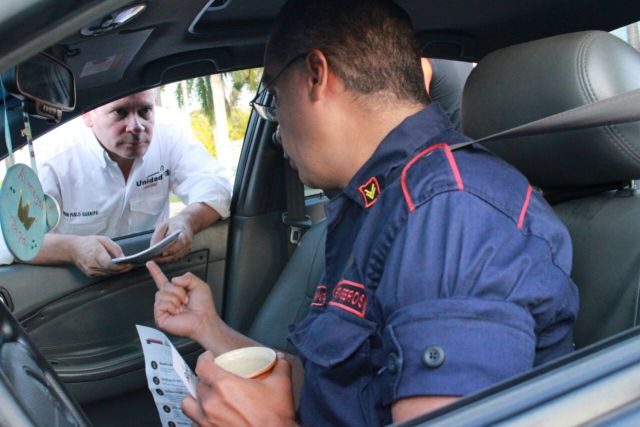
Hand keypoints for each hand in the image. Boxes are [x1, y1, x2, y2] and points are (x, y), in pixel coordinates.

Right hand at [70, 235, 132, 276]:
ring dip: (119, 270)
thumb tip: (123, 258)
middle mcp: (92, 264)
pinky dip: (112, 271)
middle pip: (111, 270)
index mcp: (95, 254)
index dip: (121, 266)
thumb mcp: (104, 240)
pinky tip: (117, 267)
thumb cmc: (88, 242)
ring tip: (127, 265)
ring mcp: (91, 271)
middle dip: (123, 268)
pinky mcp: (91, 274)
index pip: (110, 264)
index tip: (130, 264)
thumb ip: (115, 249)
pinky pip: (105, 274)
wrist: (73, 249)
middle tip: (132, 264)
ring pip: (109, 273)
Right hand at [146, 261, 216, 343]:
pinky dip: (171, 306)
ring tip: (182, 307)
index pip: (162, 280)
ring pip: (161, 294)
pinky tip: (177, 312)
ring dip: (176, 298)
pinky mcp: (160, 317)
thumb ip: (188, 277)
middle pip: (164, 286)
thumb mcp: (199, 285)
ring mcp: (163, 309)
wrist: (204, 320)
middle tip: (186, 300)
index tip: (150, 263)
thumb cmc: (204, 307)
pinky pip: (160, 304)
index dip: (155, 271)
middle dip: (178, 291)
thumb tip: (173, 280)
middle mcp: (168, 300)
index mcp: (175, 292)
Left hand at [150, 216, 192, 263]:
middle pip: (176, 253)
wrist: (186, 223)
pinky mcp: (186, 251)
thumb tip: (152, 247)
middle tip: (154, 259)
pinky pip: (177, 258)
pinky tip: (161, 259)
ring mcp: (187, 247)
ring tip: (155, 260)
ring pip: (176, 257)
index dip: (171, 249)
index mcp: (181, 231)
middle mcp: (186, 240)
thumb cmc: (174, 224)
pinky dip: (168, 259)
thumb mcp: (163, 225)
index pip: (178, 242)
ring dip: (165, 260)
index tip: (162, 253)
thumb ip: (158, 235)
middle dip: (164, 258)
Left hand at [182, 351, 296, 426]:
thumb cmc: (274, 418)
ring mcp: (206, 422)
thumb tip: (279, 359)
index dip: (204, 359)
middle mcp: (210, 403)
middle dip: (206, 380)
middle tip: (217, 380)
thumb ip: (280, 367)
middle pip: (198, 384)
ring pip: (189, 404)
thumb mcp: (281, 385)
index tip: (208, 358)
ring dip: (196, 399)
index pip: (202, 366)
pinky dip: (199, 417)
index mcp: (224, 386)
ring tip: (206, 398)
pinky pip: (195, 422)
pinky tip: (210, 416)